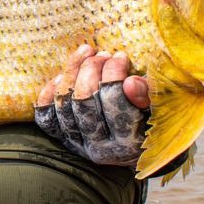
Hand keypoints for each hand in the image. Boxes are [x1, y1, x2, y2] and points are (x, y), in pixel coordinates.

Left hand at [34, 45, 148, 167]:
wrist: (135, 150)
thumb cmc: (151, 122)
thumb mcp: (157, 110)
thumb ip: (148, 97)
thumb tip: (131, 83)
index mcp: (127, 143)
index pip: (114, 102)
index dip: (114, 74)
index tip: (121, 56)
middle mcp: (99, 148)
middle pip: (84, 102)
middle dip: (91, 70)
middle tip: (103, 54)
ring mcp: (77, 145)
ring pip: (63, 105)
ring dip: (71, 73)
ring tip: (86, 53)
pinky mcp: (62, 139)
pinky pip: (46, 117)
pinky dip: (49, 94)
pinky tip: (61, 76)